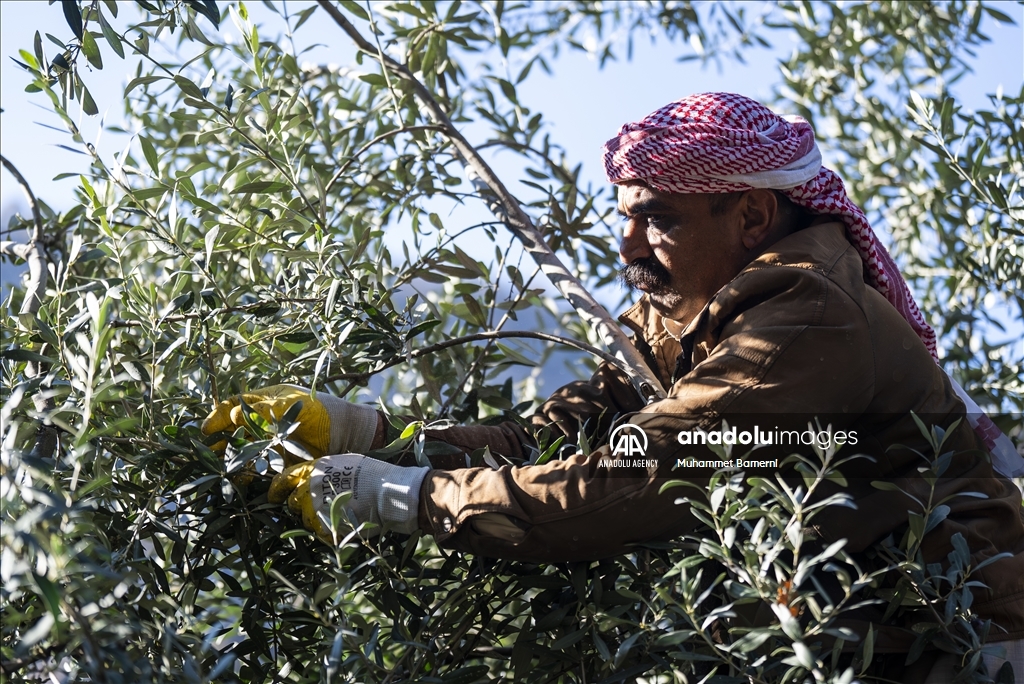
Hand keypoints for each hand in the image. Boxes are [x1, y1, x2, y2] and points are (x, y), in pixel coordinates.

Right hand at [201, 384, 378, 459]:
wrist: (349, 434)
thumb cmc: (324, 411)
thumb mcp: (297, 405)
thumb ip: (268, 409)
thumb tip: (237, 413)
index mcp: (265, 402)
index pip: (234, 406)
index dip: (219, 417)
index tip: (207, 429)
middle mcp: (263, 422)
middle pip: (233, 430)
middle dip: (219, 440)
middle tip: (208, 452)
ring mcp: (270, 442)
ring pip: (242, 450)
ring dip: (230, 458)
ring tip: (221, 467)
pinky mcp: (278, 461)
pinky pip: (257, 467)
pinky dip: (247, 472)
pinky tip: (240, 478)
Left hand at [268, 454, 427, 538]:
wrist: (389, 492)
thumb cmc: (372, 474)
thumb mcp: (345, 463)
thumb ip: (324, 471)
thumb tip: (312, 478)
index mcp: (314, 469)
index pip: (284, 479)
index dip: (277, 489)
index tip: (274, 496)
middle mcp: (311, 488)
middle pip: (293, 501)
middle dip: (300, 505)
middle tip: (316, 506)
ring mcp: (317, 508)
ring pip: (304, 519)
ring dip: (314, 519)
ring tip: (333, 516)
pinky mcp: (325, 526)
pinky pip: (319, 533)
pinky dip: (326, 532)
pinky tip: (340, 526)